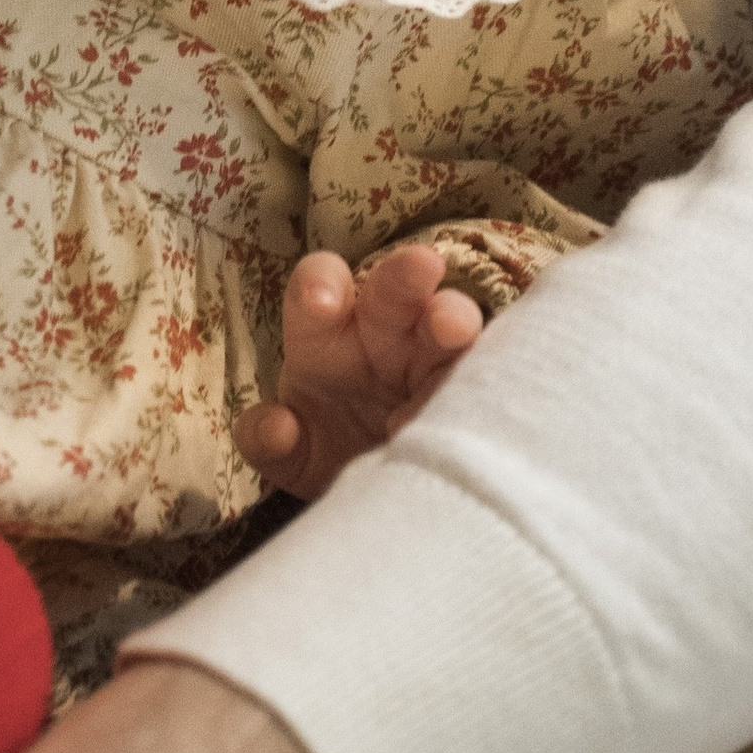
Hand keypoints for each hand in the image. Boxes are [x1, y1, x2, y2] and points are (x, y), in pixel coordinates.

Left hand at [236, 244, 483, 502]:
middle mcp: (384, 332)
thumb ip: (268, 441)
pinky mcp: (476, 385)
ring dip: (454, 316)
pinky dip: (475, 387)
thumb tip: (276, 429)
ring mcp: (434, 355)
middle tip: (421, 265)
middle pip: (394, 287)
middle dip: (405, 274)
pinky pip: (485, 373)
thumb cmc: (328, 447)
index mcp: (327, 330)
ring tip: (452, 329)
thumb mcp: (292, 453)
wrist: (376, 487)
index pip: (319, 284)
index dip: (319, 284)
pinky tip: (461, 412)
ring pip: (451, 319)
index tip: (321, 303)